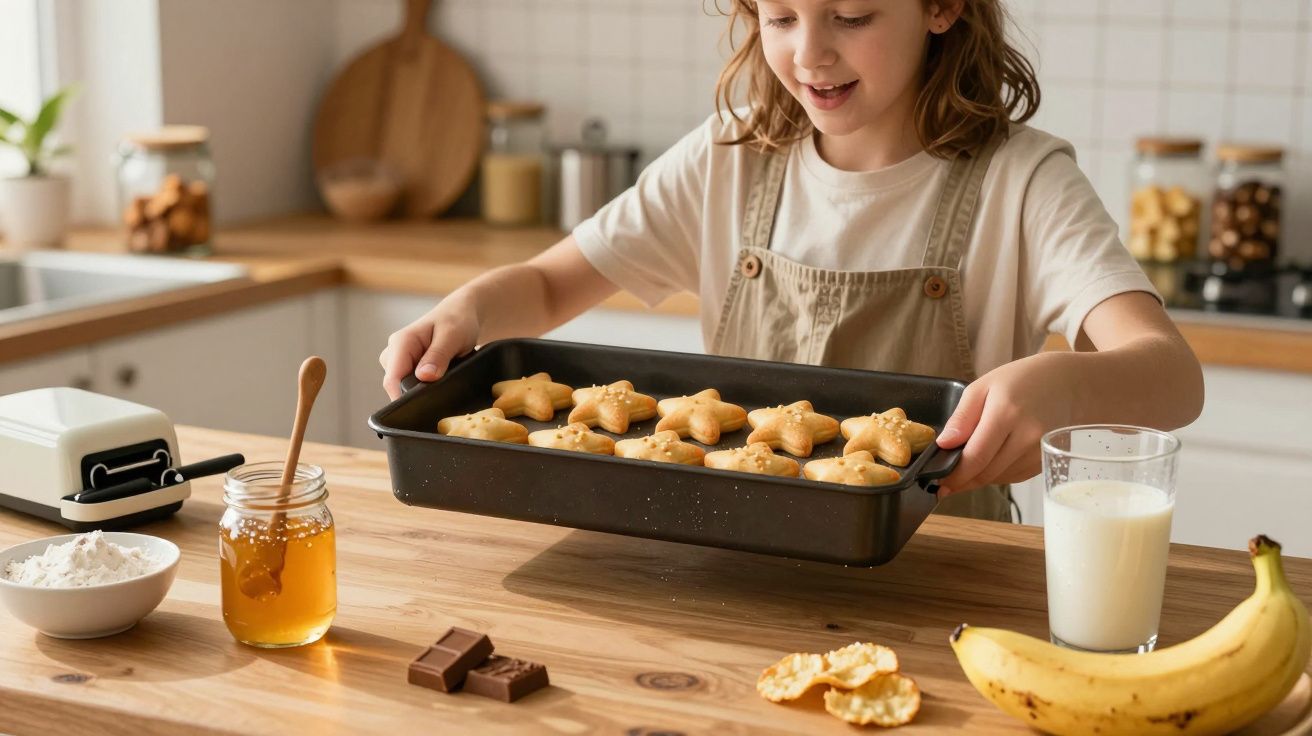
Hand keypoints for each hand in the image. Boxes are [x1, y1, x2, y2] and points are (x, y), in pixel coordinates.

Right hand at [379, 300, 480, 399]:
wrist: (461, 314)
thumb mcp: (453, 335)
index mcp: (401, 342)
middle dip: (417, 394)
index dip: (404, 398)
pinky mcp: (407, 368)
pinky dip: (426, 387)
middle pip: (397, 387)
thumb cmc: (457, 320)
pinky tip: (441, 381)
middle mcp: (394, 353)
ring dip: (423, 390)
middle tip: (443, 390)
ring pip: (404, 389)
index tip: (423, 407)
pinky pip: (411, 386)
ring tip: (445, 380)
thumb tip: (424, 376)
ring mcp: (399, 362)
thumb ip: (438, 355)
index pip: (392, 380)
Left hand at [934, 352, 1077, 496]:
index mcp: (1006, 414)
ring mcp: (1039, 452)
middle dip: (962, 479)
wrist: (1070, 384)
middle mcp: (1026, 437)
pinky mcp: (1044, 462)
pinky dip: (997, 473)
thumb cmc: (1023, 380)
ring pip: (998, 478)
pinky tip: (993, 459)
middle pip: (986, 473)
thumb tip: (943, 445)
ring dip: (979, 477)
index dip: (954, 474)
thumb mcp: (984, 386)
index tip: (938, 479)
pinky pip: (1013, 477)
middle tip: (946, 478)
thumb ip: (962, 417)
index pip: (975, 457)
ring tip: (969, 462)